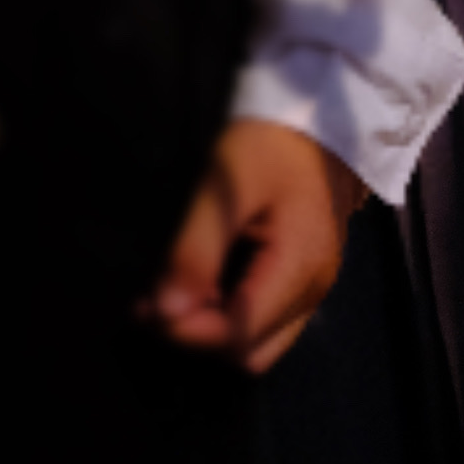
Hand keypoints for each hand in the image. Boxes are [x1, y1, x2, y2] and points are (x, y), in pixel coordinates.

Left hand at [149, 123, 358, 374]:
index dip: (185, 330)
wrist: (319, 111)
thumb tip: (166, 311)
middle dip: (197, 336)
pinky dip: (229, 314)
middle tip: (152, 300)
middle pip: (248, 352)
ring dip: (212, 329)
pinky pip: (265, 321)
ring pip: (257, 344)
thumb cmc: (272, 140)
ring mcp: (312, 287)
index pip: (237, 335)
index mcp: (299, 268)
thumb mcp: (227, 183)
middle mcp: (312, 289)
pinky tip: (200, 284)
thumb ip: (196, 249)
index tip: (144, 305)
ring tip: (172, 291)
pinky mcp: (304, 277)